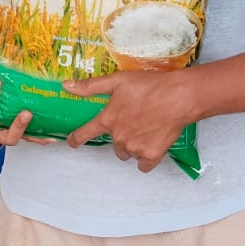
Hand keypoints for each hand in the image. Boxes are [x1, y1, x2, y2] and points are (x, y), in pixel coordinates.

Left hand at [63, 70, 198, 171]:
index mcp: (108, 120)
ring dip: (132, 146)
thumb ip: (91, 86)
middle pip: (113, 145)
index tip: (72, 142)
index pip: (85, 133)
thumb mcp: (117, 80)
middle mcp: (119, 137)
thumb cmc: (149, 86)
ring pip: (128, 153)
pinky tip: (152, 145)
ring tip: (146, 129)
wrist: (178, 97)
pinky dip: (146, 158)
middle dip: (120, 136)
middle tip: (134, 122)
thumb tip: (66, 86)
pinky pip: (144, 165)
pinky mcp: (152, 155)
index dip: (76, 139)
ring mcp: (135, 148)